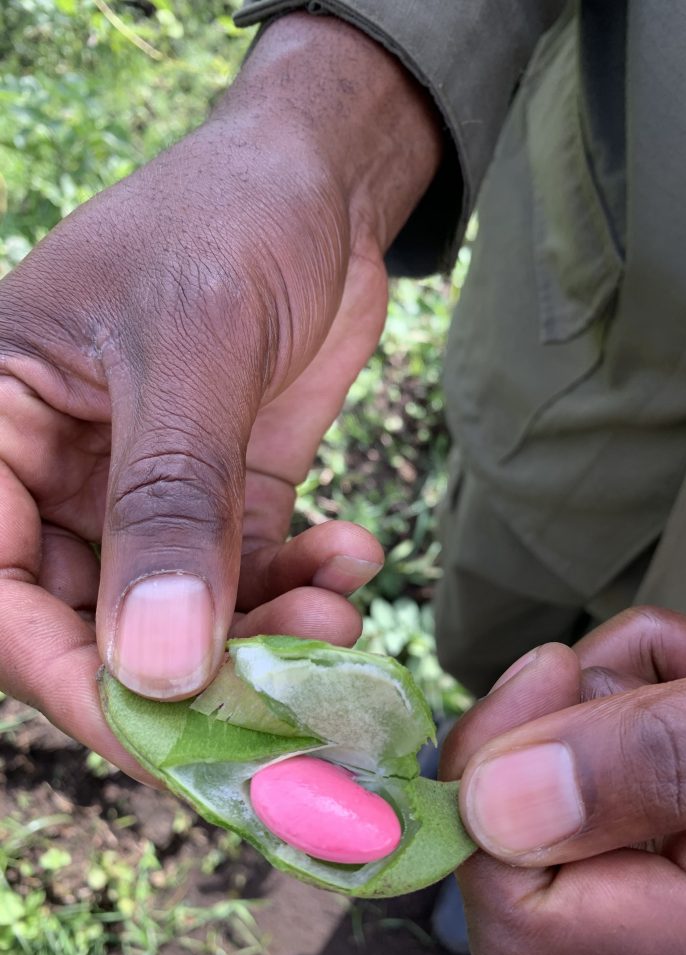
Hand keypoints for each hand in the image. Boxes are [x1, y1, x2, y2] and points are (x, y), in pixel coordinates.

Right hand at [0, 14, 439, 780]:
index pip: (3, 595)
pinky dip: (297, 591)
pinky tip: (350, 560)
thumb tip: (158, 664)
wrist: (319, 185)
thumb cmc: (230, 222)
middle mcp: (54, 478)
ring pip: (180, 618)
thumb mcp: (194, 349)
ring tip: (338, 619)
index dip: (76, 679)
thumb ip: (169, 500)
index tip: (171, 736)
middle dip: (195, 671)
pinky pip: (246, 581)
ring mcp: (141, 497)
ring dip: (261, 637)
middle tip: (292, 689)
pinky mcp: (220, 502)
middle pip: (94, 628)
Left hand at [441, 607, 685, 954]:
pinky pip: (612, 746)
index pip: (517, 917)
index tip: (552, 672)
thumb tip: (490, 802)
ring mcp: (684, 871)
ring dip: (624, 681)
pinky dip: (649, 683)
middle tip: (679, 660)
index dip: (494, 787)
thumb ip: (662, 760)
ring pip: (568, 764)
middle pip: (529, 825)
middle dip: (579, 709)